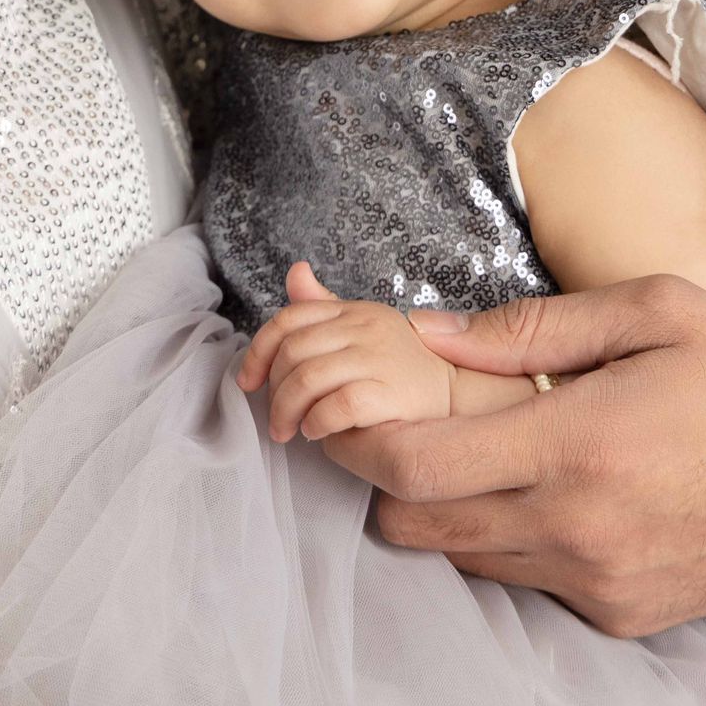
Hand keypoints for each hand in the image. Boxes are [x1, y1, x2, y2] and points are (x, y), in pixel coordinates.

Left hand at [238, 263, 472, 441]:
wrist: (457, 397)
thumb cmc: (401, 369)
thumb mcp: (361, 329)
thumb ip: (324, 306)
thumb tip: (295, 272)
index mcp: (354, 311)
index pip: (289, 319)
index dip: (259, 351)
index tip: (249, 381)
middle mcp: (364, 328)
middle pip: (292, 353)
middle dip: (273, 391)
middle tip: (276, 419)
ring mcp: (377, 358)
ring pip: (306, 381)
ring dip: (287, 413)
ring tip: (290, 431)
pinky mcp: (389, 393)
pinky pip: (334, 407)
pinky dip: (316, 424)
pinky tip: (317, 432)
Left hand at [318, 275, 705, 634]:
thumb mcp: (655, 312)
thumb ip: (533, 328)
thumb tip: (431, 334)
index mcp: (577, 447)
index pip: (419, 469)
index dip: (358, 446)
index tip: (342, 415)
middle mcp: (577, 531)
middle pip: (420, 530)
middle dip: (386, 484)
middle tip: (398, 433)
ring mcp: (599, 585)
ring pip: (468, 563)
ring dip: (449, 515)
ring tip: (476, 457)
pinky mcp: (623, 618)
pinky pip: (529, 586)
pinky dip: (512, 544)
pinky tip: (547, 495)